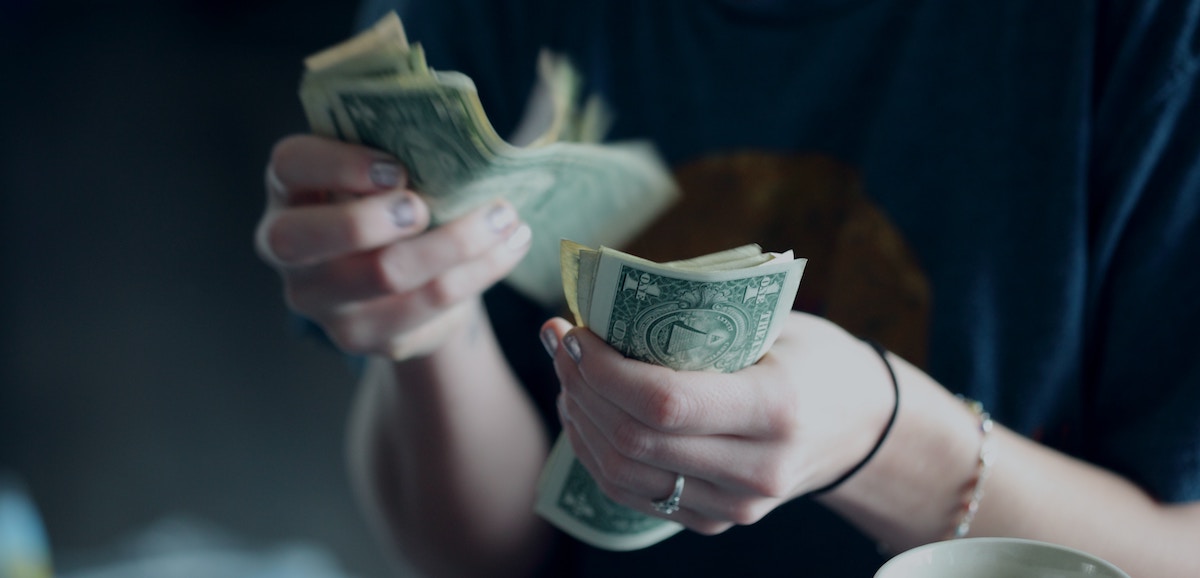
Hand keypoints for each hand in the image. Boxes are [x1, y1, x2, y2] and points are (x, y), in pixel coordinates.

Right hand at [256, 134, 531, 358]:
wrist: (407, 276)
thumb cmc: (393, 200)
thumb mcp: (385, 168)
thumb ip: (400, 146)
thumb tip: (461, 131)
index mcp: (290, 189)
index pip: (290, 166)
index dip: (338, 164)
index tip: (396, 168)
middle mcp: (288, 249)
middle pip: (308, 238)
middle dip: (372, 219)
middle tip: (425, 207)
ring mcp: (321, 301)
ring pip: (384, 274)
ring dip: (456, 242)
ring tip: (505, 217)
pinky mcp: (365, 336)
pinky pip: (428, 306)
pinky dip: (479, 272)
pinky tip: (510, 246)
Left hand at [541, 311, 895, 534]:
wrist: (861, 426)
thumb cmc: (813, 357)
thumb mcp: (775, 323)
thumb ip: (702, 318)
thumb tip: (607, 299)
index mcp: (776, 408)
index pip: (664, 402)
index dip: (603, 370)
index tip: (575, 331)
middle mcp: (757, 469)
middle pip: (634, 440)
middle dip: (581, 387)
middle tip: (559, 341)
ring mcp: (736, 505)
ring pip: (623, 474)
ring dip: (580, 419)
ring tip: (567, 373)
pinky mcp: (716, 521)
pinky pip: (634, 495)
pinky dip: (596, 452)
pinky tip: (585, 411)